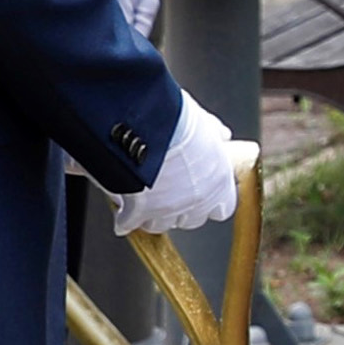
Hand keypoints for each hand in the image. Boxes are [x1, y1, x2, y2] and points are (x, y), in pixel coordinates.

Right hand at [108, 113, 257, 238]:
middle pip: (191, 220)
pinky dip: (124, 220)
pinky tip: (121, 215)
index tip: (201, 192)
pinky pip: (129, 223)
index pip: (222, 208)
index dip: (210, 202)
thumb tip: (221, 135)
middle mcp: (196, 200)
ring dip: (153, 215)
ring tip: (144, 199)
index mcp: (217, 181)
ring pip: (160, 224)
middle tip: (170, 193)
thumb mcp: (203, 122)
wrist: (147, 123)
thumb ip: (213, 134)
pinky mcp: (138, 211)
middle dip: (181, 209)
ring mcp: (167, 208)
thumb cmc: (176, 120)